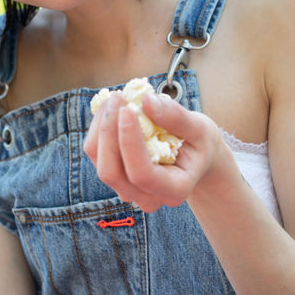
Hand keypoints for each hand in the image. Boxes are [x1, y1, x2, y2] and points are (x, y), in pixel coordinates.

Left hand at [84, 90, 232, 212]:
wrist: (194, 157)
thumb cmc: (199, 143)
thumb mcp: (199, 128)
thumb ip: (176, 117)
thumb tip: (146, 101)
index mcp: (174, 191)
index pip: (141, 174)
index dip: (129, 142)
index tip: (127, 109)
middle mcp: (147, 197)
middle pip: (111, 172)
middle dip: (109, 132)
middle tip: (118, 97)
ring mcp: (127, 190)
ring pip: (99, 161)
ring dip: (102, 126)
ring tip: (117, 97)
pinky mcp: (114, 175)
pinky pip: (95, 153)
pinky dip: (99, 127)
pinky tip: (113, 108)